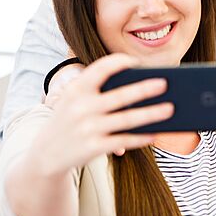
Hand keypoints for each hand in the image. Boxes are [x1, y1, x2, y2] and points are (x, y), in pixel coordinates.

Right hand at [30, 53, 173, 176]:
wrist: (45, 154)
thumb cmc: (69, 120)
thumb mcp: (74, 100)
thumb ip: (98, 91)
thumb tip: (139, 90)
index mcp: (77, 89)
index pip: (101, 68)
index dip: (120, 62)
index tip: (137, 61)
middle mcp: (82, 107)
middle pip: (121, 95)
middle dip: (145, 89)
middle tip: (165, 83)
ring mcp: (88, 128)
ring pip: (128, 119)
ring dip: (152, 114)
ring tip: (170, 108)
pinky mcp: (94, 148)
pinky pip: (124, 140)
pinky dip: (142, 137)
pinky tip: (155, 133)